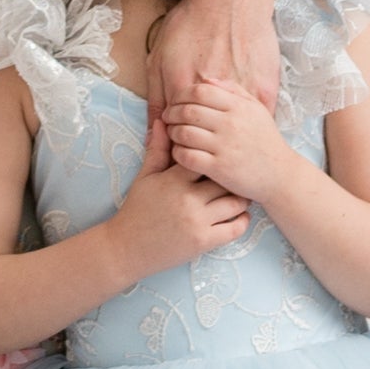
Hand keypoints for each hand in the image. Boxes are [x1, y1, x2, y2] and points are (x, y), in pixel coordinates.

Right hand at [101, 158, 250, 288]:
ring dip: (241, 198)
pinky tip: (239, 215)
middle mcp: (189, 199)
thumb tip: (163, 120)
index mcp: (174, 179)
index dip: (217, 154)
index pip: (206, 156)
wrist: (126, 248)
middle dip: (233, 175)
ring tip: (240, 193)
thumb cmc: (136, 209)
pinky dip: (242, 220)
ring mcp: (198, 221)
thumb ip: (158, 149)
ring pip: (236, 203)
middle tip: (239, 173)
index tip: (223, 154)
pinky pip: (235, 228)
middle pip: (226, 178)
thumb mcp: (145, 176)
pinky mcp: (204, 242)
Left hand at [146, 0, 283, 127]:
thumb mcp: (158, 58)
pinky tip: (243, 116)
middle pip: (204, 136)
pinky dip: (249, 123)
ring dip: (226, 134)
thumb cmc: (191, 23)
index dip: (178, 135)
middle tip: (201, 125)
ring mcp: (242, 95)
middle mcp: (212, 97)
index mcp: (183, 91)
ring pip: (232, 133)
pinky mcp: (265, 91)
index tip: (180, 129)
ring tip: (222, 122)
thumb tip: (152, 138)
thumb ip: (155, 101)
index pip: (177, 135)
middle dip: (200, 137)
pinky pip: (256, 120)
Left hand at [154, 74, 289, 204]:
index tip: (176, 102)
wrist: (280, 175)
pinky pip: (187, 156)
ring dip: (173, 133)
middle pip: (188, 111)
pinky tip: (180, 152)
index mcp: (239, 107)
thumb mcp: (256, 109)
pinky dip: (178, 153)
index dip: (182, 95)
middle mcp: (231, 124)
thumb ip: (233, 91)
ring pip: (184, 133)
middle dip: (172, 113)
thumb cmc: (265, 140)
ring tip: (173, 135)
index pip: (201, 91)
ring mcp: (225, 147)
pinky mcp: (219, 169)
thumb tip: (206, 80)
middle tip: (169, 118)